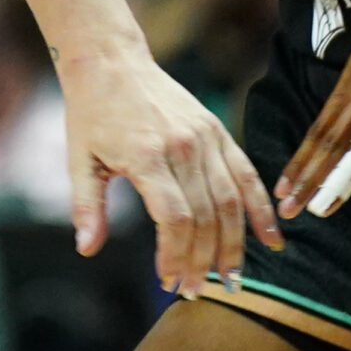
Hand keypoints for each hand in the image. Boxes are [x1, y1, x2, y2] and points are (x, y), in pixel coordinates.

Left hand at [58, 47, 280, 297]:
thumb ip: (87, 205)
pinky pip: (246, 174)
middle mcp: (183, 146)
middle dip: (202, 260)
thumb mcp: (78, 158)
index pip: (173, 217)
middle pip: (205, 215)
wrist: (111, 60)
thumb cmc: (91, 113)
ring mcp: (206, 137)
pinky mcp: (218, 131)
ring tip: (230, 280)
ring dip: (233, 245)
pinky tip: (271, 240)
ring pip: (230, 201)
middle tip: (194, 291)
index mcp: (147, 154)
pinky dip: (261, 209)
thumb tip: (87, 248)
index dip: (174, 254)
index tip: (167, 281)